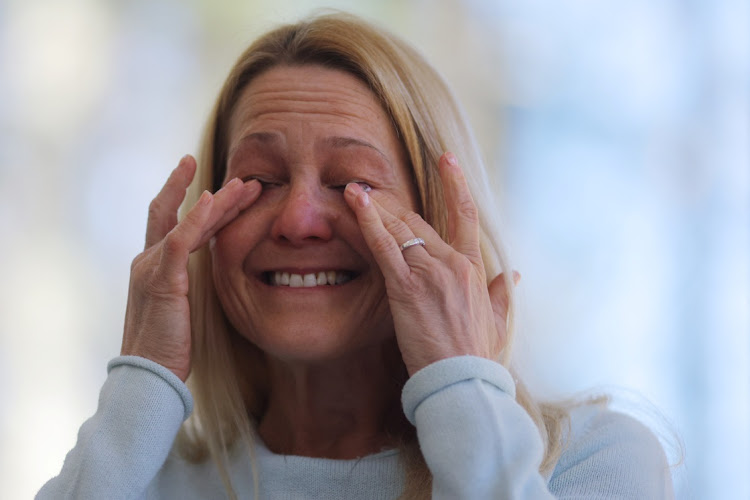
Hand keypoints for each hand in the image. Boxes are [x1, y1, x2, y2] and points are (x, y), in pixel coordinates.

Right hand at [121, 155, 260, 380]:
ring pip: (186, 222)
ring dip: (219, 202)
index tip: (220, 186)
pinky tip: (212, 200)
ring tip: (246, 186)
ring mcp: (152, 267)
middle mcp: (148, 260)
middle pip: (180, 214)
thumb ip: (190, 285)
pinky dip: (196, 218)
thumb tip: (213, 275)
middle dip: (214, 194)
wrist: (147, 375)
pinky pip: (180, 240)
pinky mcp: (161, 280)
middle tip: (245, 179)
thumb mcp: (182, 309)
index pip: (174, 223)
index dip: (196, 201)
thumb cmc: (167, 348)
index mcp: (153, 266)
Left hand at [344, 152, 513, 374]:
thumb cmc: (477, 356)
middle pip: (419, 220)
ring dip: (374, 208)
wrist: (462, 380)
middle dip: (392, 203)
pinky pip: (384, 247)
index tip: (447, 159)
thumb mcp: (499, 321)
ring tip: (354, 190)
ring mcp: (429, 272)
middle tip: (369, 187)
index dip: (455, 184)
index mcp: (473, 268)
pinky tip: (355, 204)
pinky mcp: (406, 287)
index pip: (465, 215)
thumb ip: (504, 294)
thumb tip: (515, 276)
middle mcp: (452, 263)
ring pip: (400, 228)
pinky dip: (368, 223)